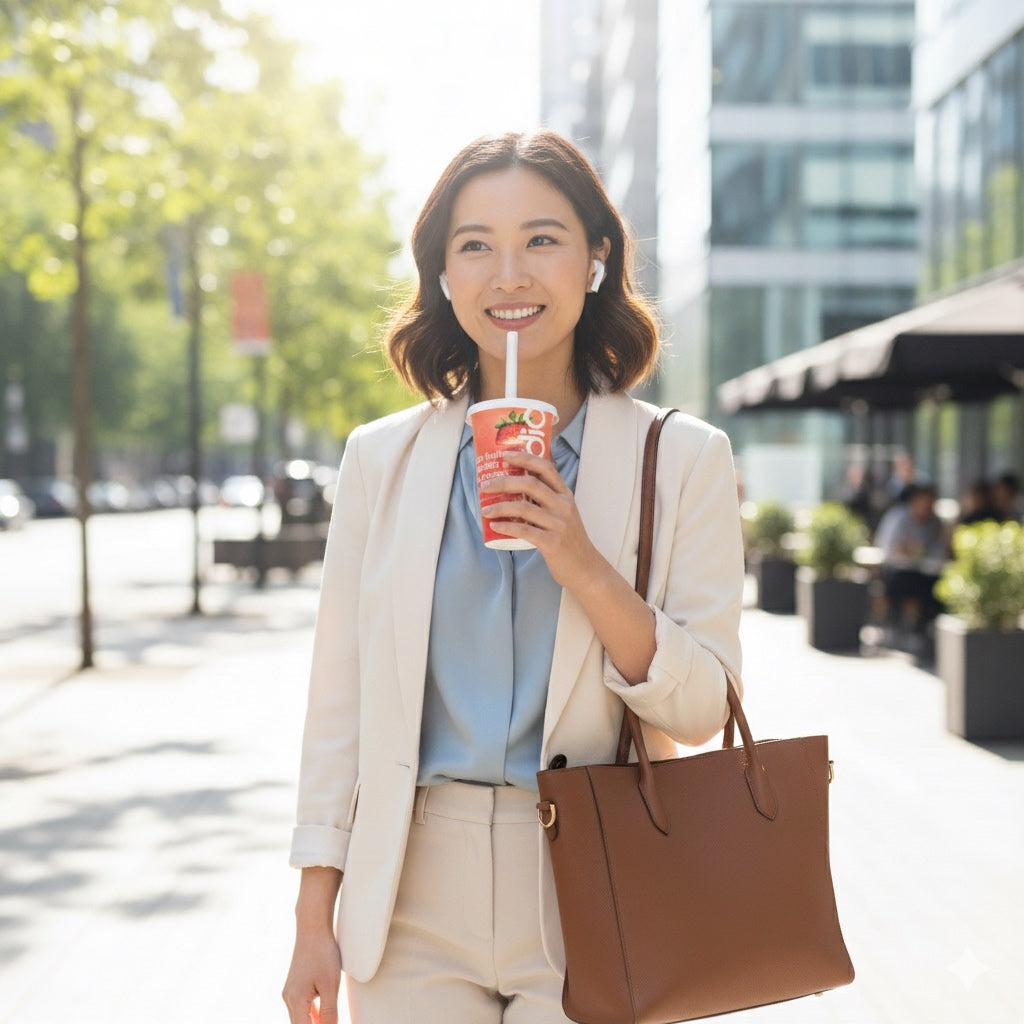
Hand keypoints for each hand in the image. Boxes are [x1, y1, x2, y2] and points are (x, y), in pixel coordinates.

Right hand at [282, 927, 341, 1023]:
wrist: (312, 927)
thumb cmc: (322, 952)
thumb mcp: (331, 984)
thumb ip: (329, 1012)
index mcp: (296, 1001)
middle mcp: (288, 998)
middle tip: (331, 1022)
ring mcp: (290, 992)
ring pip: (300, 1018)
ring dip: (313, 1023)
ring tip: (329, 1020)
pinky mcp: (295, 985)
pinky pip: (302, 1008)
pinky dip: (311, 1015)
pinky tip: (321, 1017)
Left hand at [481, 450, 601, 589]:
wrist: (585, 568)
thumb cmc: (569, 540)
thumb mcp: (563, 514)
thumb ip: (546, 501)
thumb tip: (515, 489)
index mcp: (565, 495)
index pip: (546, 468)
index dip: (524, 458)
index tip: (505, 455)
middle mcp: (563, 506)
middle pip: (530, 484)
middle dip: (503, 482)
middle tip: (485, 486)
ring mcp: (558, 524)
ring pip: (524, 507)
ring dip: (500, 507)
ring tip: (485, 510)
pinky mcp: (552, 542)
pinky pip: (524, 530)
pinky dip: (506, 527)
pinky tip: (494, 526)